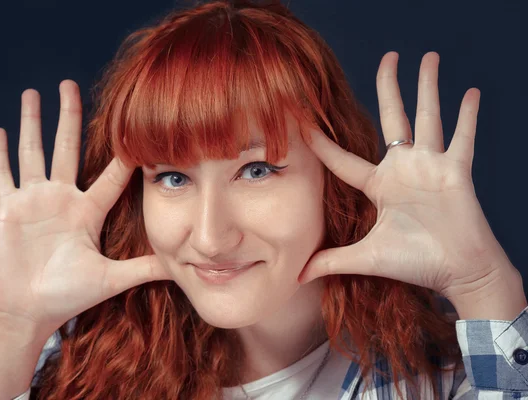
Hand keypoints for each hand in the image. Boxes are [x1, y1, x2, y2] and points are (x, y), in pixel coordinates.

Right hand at [0, 80, 169, 337]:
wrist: (29, 309)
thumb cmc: (69, 294)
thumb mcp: (112, 278)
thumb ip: (145, 269)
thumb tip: (181, 268)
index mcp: (88, 211)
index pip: (110, 174)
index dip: (123, 151)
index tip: (132, 122)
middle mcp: (62, 199)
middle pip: (66, 148)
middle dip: (68, 117)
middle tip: (71, 85)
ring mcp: (34, 201)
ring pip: (33, 152)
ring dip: (32, 123)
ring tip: (33, 93)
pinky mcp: (8, 208)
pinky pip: (3, 175)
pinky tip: (0, 131)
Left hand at [298, 52, 516, 302]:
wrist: (457, 273)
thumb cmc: (414, 263)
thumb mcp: (365, 257)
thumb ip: (331, 261)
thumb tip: (297, 276)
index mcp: (380, 185)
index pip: (343, 158)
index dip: (322, 141)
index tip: (306, 118)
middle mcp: (404, 169)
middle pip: (395, 118)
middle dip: (390, 87)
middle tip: (389, 58)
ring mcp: (431, 167)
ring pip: (429, 117)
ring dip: (429, 87)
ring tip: (428, 57)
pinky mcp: (456, 172)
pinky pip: (462, 138)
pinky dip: (467, 116)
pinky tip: (470, 92)